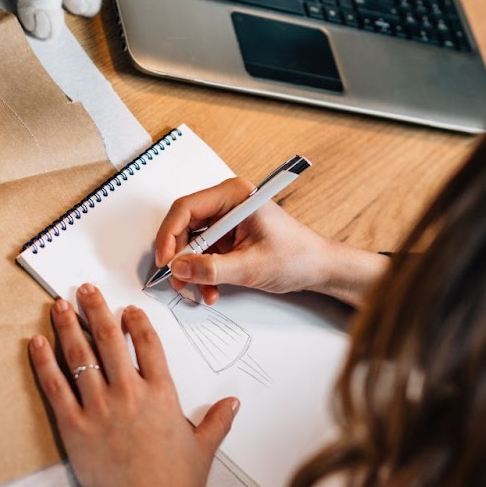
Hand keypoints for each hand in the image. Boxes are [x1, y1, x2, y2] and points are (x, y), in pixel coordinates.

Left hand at [29, 283, 238, 486]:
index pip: (147, 344)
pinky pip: (55, 386)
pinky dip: (44, 362)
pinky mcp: (74, 426)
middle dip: (95, 309)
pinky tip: (36, 343)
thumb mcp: (204, 448)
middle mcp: (130, 393)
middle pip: (109, 339)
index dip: (136, 322)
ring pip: (80, 356)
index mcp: (162, 394)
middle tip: (84, 290)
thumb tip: (233, 403)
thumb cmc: (177, 485)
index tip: (127, 310)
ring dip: (67, 326)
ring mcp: (99, 407)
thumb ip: (217, 421)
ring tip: (58, 305)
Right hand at [154, 178, 389, 306]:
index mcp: (235, 196)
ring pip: (192, 243)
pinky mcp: (229, 238)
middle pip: (184, 226)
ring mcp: (227, 221)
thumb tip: (179, 268)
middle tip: (179, 280)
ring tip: (200, 290)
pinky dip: (203, 273)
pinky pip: (204, 254)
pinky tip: (212, 290)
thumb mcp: (250, 266)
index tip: (166, 261)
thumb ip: (211, 268)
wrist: (319, 269)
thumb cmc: (297, 257)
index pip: (186, 208)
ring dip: (192, 270)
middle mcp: (228, 204)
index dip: (170, 235)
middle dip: (180, 257)